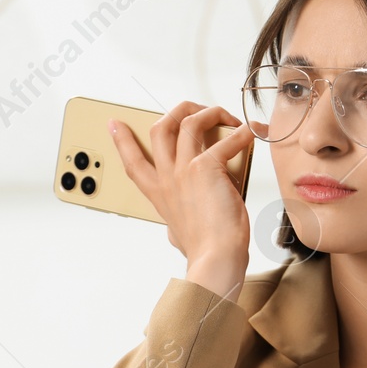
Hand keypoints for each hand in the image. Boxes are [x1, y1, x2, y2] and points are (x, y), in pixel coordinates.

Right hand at [107, 102, 253, 292]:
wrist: (215, 257)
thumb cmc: (203, 248)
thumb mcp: (176, 235)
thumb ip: (173, 225)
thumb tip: (174, 231)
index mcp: (159, 193)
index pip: (132, 161)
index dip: (122, 140)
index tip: (116, 124)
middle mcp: (167, 178)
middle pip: (160, 127)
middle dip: (179, 110)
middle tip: (198, 110)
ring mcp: (184, 171)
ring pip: (189, 122)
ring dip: (212, 113)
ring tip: (229, 119)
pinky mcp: (206, 168)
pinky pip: (227, 139)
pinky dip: (242, 133)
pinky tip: (250, 134)